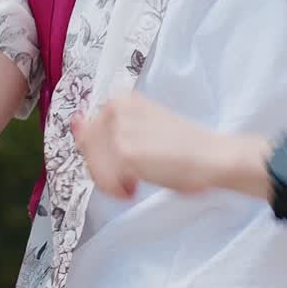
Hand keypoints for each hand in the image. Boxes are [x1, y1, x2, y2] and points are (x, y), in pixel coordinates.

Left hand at [70, 92, 223, 199]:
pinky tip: (137, 186)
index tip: (121, 161)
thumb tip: (75, 123)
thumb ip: (110, 125)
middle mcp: (116, 107)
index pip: (89, 130)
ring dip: (112, 181)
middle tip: (129, 177)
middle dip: (104, 168)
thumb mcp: (142, 125)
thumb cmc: (184, 146)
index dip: (101, 153)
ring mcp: (119, 129)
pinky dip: (117, 190)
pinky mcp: (125, 152)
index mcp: (121, 97)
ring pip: (94, 166)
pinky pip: (105, 180)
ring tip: (135, 182)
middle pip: (88, 149)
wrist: (212, 155)